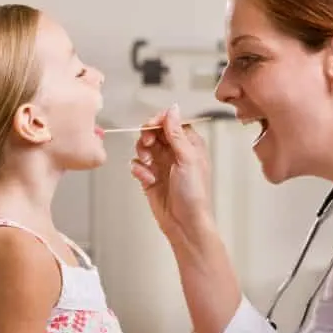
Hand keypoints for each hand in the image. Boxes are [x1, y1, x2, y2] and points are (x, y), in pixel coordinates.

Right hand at [130, 104, 213, 239]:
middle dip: (148, 135)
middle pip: (155, 131)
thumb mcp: (188, 159)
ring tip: (147, 163)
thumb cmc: (194, 194)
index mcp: (190, 145)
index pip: (172, 122)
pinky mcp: (150, 177)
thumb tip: (173, 109)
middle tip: (148, 144)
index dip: (160, 121)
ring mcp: (162, 164)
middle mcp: (176, 152)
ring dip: (142, 151)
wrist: (185, 223)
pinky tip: (147, 179)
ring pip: (144, 146)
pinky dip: (139, 170)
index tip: (151, 125)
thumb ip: (177, 133)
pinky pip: (137, 165)